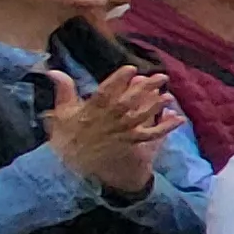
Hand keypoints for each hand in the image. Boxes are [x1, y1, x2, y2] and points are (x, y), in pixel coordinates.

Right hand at [42, 67, 173, 194]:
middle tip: (162, 77)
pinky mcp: (130, 142)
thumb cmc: (65, 136)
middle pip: (128, 102)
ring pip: (141, 117)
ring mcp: (121, 132)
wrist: (68, 165)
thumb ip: (63, 90)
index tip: (131, 68)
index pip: (105, 92)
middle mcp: (108, 120)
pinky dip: (165, 128)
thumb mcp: (61, 112)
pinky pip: (150, 135)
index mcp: (91, 110)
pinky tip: (179, 119)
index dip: (118, 80)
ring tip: (170, 96)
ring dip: (156, 106)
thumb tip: (54, 70)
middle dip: (145, 88)